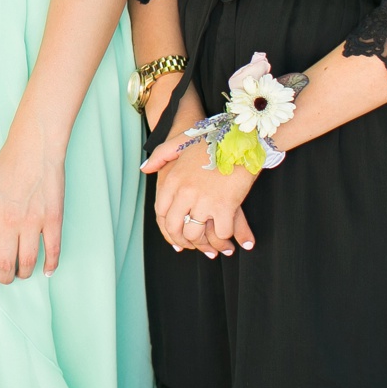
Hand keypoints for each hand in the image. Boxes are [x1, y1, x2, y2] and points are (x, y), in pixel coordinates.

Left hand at [0, 136, 65, 280]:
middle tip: (7, 278)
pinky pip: (53, 251)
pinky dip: (50, 265)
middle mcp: (8, 222)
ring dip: (24, 273)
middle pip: (5, 263)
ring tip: (23, 273)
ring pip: (28, 262)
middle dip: (5, 277)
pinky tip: (47, 270)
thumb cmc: (7, 167)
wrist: (34, 148)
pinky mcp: (53, 219)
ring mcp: (32, 222)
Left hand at [141, 136, 255, 257]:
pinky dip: (225, 238)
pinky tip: (229, 240)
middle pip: (175, 227)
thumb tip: (144, 169)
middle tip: (193, 247)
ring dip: (205, 245)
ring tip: (213, 249)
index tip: (175, 235)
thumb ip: (160, 155)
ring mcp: (204, 200)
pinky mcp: (225, 205)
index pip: (161, 212)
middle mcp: (184, 192)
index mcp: (172, 179)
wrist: (241, 138)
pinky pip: (221, 232)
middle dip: (184, 242)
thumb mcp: (180, 141)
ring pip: (196, 234)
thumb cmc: (212, 140)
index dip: (167, 227)